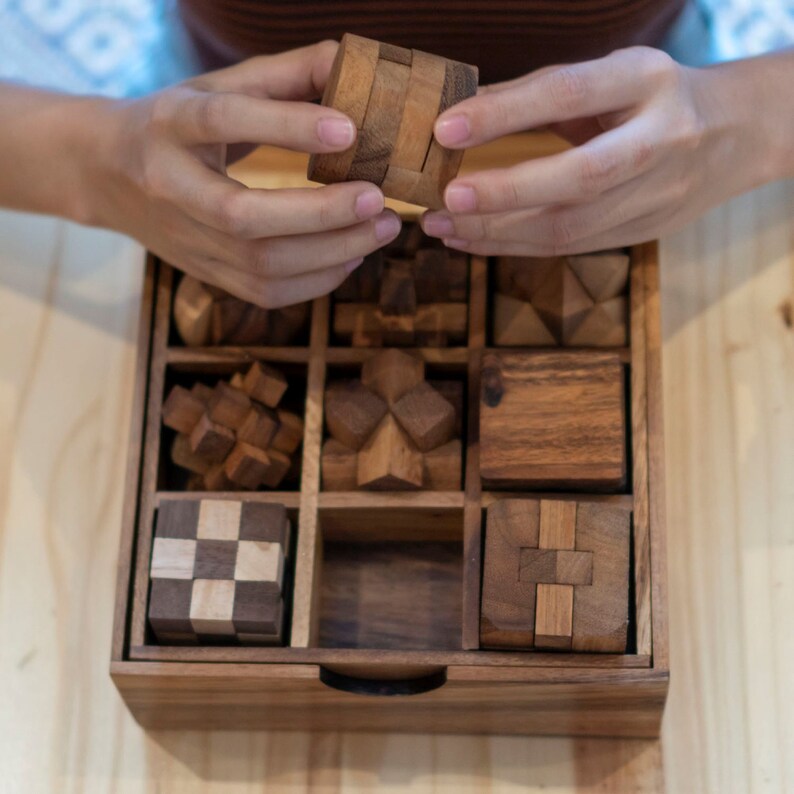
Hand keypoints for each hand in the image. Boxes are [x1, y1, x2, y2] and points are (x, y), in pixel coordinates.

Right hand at [85, 42, 400, 305]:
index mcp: (169, 124)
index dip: (286, 126)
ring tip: (382, 228)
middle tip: (378, 199)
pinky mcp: (205, 273)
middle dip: (321, 214)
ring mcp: (185, 240)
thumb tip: (352, 63)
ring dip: (332, 252)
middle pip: (243, 216)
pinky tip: (352, 256)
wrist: (106, 174)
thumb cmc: (175, 123)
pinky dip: (318, 280)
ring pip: (260, 265)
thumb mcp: (216, 87)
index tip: (350, 130)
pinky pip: (266, 292)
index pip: (223, 120)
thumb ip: (284, 76)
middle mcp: (170, 187)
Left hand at [421, 47, 775, 255]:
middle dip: (504, 193)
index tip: (446, 129)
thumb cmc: (655, 97)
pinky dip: (512, 246)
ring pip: (569, 227)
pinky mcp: (639, 233)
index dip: (505, 113)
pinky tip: (472, 240)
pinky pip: (567, 247)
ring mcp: (654, 195)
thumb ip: (545, 92)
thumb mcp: (613, 73)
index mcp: (647, 81)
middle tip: (445, 199)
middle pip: (577, 177)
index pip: (568, 94)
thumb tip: (465, 112)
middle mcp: (657, 140)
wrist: (735, 136)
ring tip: (442, 227)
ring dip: (497, 232)